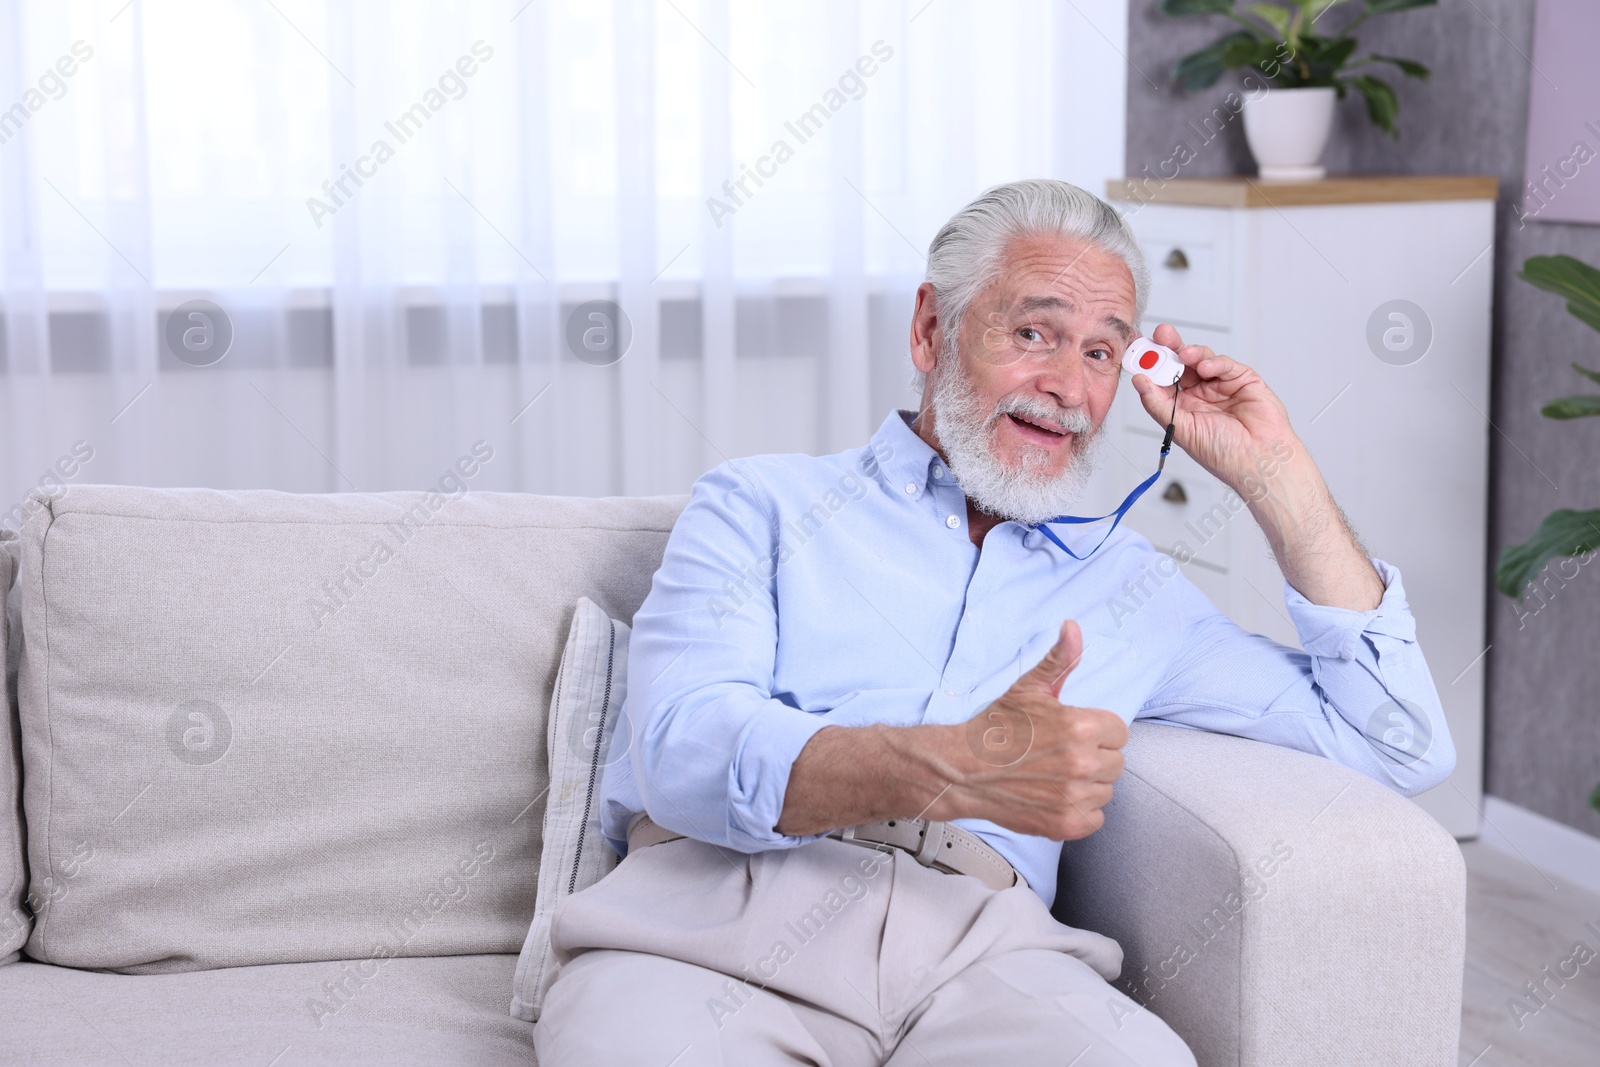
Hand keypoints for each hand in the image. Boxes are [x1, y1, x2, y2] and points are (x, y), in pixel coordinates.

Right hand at [945, 620, 1128, 840]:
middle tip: (1061, 756)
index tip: (1073, 734)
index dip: (1098, 732)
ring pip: (1105, 791)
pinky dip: (1080, 812)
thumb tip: (1073, 627)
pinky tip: (1057, 797)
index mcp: (1080, 727)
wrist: (963, 769)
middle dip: (1094, 758)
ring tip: (1055, 776)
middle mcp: (1081, 763)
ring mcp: (1073, 796)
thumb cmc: (996, 727)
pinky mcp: (1065, 823)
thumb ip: (1060, 660)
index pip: (1119, 732)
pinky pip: (1096, 819)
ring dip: (1087, 786)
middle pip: (1116, 763)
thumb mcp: (1029, 689)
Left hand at [1129, 322, 1298, 494]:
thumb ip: (1158, 404)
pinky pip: (1225, 365)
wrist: (1258, 460)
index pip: (1161, 380)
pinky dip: (1214, 362)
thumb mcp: (1181, 429)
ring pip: (1201, 360)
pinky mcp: (1243, 379)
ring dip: (1191, 353)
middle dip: (1169, 348)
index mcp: (1181, 407)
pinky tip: (1207, 368)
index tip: (1139, 351)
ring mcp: (1221, 385)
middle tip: (1160, 335)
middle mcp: (1199, 394)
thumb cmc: (1222, 453)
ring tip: (1184, 354)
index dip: (1151, 365)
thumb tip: (1138, 380)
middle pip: (1180, 364)